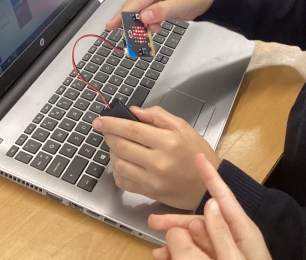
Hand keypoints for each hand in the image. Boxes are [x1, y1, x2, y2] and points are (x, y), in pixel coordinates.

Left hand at [92, 106, 220, 209]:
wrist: (206, 185)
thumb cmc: (196, 153)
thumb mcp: (182, 127)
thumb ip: (157, 116)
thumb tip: (134, 111)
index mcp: (168, 141)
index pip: (131, 130)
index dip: (111, 123)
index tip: (99, 120)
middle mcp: (159, 162)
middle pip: (121, 146)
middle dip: (108, 135)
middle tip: (107, 129)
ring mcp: (152, 180)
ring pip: (118, 164)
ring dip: (112, 152)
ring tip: (119, 144)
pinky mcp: (148, 193)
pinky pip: (123, 181)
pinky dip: (117, 169)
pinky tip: (124, 161)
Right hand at [105, 0, 214, 32]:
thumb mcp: (183, 5)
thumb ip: (163, 11)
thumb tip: (144, 16)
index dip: (125, 14)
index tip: (114, 25)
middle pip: (132, 4)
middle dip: (131, 21)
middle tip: (131, 38)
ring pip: (135, 8)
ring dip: (139, 22)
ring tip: (152, 31)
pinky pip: (140, 10)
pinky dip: (144, 21)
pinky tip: (153, 26)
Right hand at [148, 154, 270, 259]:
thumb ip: (220, 235)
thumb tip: (209, 206)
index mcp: (242, 232)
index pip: (223, 197)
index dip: (210, 176)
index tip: (198, 157)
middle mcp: (234, 239)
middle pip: (202, 221)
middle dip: (178, 221)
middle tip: (153, 222)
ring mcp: (226, 254)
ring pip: (196, 239)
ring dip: (175, 241)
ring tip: (155, 250)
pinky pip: (197, 254)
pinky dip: (181, 255)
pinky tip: (166, 259)